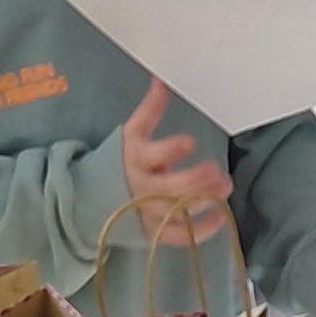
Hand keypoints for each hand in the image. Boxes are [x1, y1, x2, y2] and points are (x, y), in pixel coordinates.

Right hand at [116, 78, 231, 244]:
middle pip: (171, 188)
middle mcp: (141, 187)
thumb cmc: (120, 160)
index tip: (189, 141)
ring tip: (225, 187)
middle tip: (217, 171)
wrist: (90, 198)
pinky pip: (179, 236)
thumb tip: (161, 80)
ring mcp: (147, 212)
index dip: (171, 149)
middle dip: (197, 179)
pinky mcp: (152, 232)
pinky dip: (201, 230)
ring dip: (205, 201)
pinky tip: (221, 215)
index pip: (153, 155)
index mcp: (136, 158)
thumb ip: (149, 109)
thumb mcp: (132, 132)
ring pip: (177, 211)